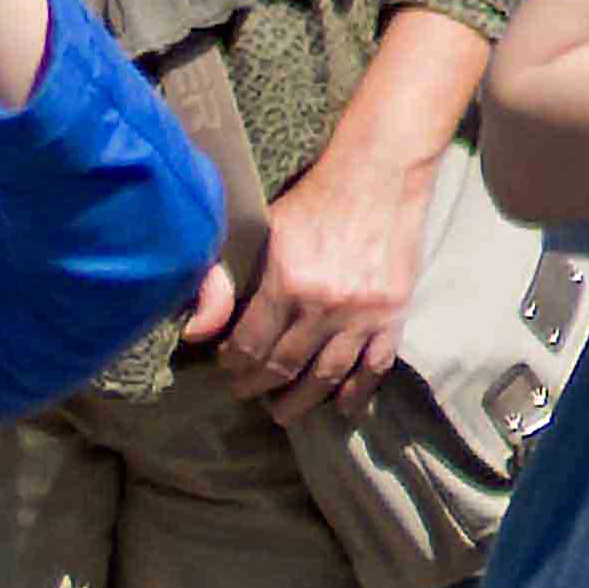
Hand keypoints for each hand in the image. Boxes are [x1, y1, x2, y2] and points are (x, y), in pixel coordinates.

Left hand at [218, 140, 433, 423]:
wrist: (379, 174)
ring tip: (282, 412)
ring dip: (301, 400)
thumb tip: (195, 330)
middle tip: (246, 392)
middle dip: (258, 385)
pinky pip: (374, 367)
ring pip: (327, 376)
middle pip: (285, 365)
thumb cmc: (314, 198)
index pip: (250, 344)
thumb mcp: (260, 228)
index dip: (233, 362)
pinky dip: (357, 392)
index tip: (226, 366)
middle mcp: (325, 306)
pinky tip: (341, 406)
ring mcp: (363, 315)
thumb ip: (222, 278)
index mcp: (287, 283)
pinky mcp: (393, 315)